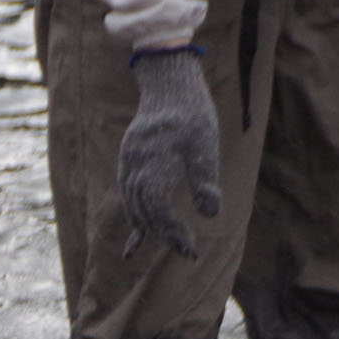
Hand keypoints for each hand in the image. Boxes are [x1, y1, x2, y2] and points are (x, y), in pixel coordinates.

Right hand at [118, 48, 221, 258]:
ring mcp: (128, 169)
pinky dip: (136, 222)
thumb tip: (210, 215)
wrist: (168, 86)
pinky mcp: (129, 166)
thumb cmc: (192, 116)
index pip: (159, 212)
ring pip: (136, 208)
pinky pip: (129, 199)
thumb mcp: (205, 146)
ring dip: (153, 229)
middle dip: (166, 236)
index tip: (192, 250)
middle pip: (146, 214)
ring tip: (174, 243)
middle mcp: (135, 171)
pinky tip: (134, 248)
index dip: (174, 234)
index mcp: (154, 168)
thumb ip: (204, 181)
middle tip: (189, 252)